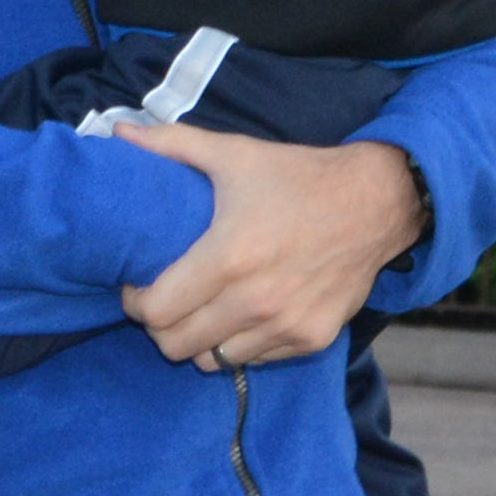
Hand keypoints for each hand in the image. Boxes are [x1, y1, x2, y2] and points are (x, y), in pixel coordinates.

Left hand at [105, 125, 426, 374]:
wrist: (378, 201)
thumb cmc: (299, 176)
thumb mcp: (234, 154)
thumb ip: (172, 145)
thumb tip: (118, 134)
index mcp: (229, 256)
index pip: (156, 312)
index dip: (136, 302)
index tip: (139, 286)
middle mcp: (256, 300)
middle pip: (175, 346)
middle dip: (160, 326)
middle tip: (165, 300)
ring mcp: (286, 325)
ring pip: (213, 361)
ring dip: (199, 339)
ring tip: (201, 309)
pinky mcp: (311, 338)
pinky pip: (254, 360)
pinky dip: (239, 344)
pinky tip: (241, 313)